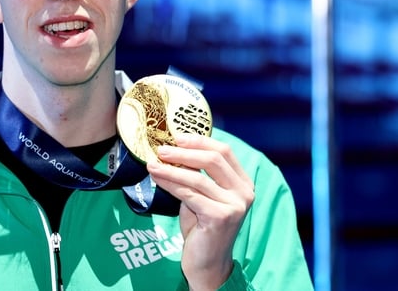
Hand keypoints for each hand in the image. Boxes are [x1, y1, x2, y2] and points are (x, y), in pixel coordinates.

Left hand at [147, 133, 254, 290]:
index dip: (200, 141)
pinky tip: (157, 178)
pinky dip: (170, 184)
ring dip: (172, 169)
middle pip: (213, 160)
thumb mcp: (202, 195)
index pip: (224, 151)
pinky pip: (190, 194)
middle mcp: (244, 193)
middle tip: (162, 149)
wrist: (207, 262)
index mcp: (243, 183)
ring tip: (153, 163)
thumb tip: (173, 150)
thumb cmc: (202, 227)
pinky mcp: (220, 217)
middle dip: (184, 152)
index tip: (177, 136)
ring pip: (198, 178)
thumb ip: (196, 175)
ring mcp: (235, 205)